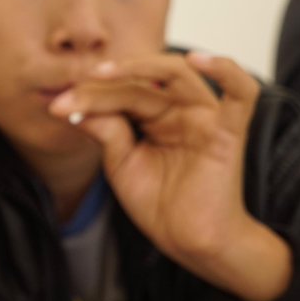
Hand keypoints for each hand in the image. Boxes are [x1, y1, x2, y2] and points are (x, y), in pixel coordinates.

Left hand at [48, 53, 289, 300]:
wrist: (187, 241)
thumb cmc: (159, 203)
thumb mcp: (121, 163)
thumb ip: (106, 131)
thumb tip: (76, 104)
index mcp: (155, 115)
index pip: (121, 93)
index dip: (88, 96)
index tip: (57, 107)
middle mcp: (179, 109)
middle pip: (141, 83)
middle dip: (103, 86)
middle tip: (70, 94)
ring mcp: (204, 118)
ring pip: (178, 76)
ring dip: (141, 67)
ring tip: (106, 72)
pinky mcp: (229, 133)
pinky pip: (242, 94)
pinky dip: (226, 70)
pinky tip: (198, 59)